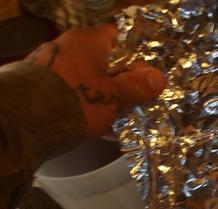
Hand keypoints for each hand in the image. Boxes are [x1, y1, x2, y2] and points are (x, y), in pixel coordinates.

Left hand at [25, 24, 164, 137]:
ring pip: (91, 82)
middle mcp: (67, 49)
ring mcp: (53, 70)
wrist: (25, 122)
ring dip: (109, 99)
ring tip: (128, 118)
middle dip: (124, 81)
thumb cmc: (77, 100)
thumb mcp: (114, 96)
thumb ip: (137, 86)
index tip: (151, 69)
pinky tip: (107, 130)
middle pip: (105, 62)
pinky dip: (92, 110)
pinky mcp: (44, 92)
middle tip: (143, 98)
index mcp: (86, 42)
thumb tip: (159, 77)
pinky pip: (77, 97)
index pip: (117, 36)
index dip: (137, 51)